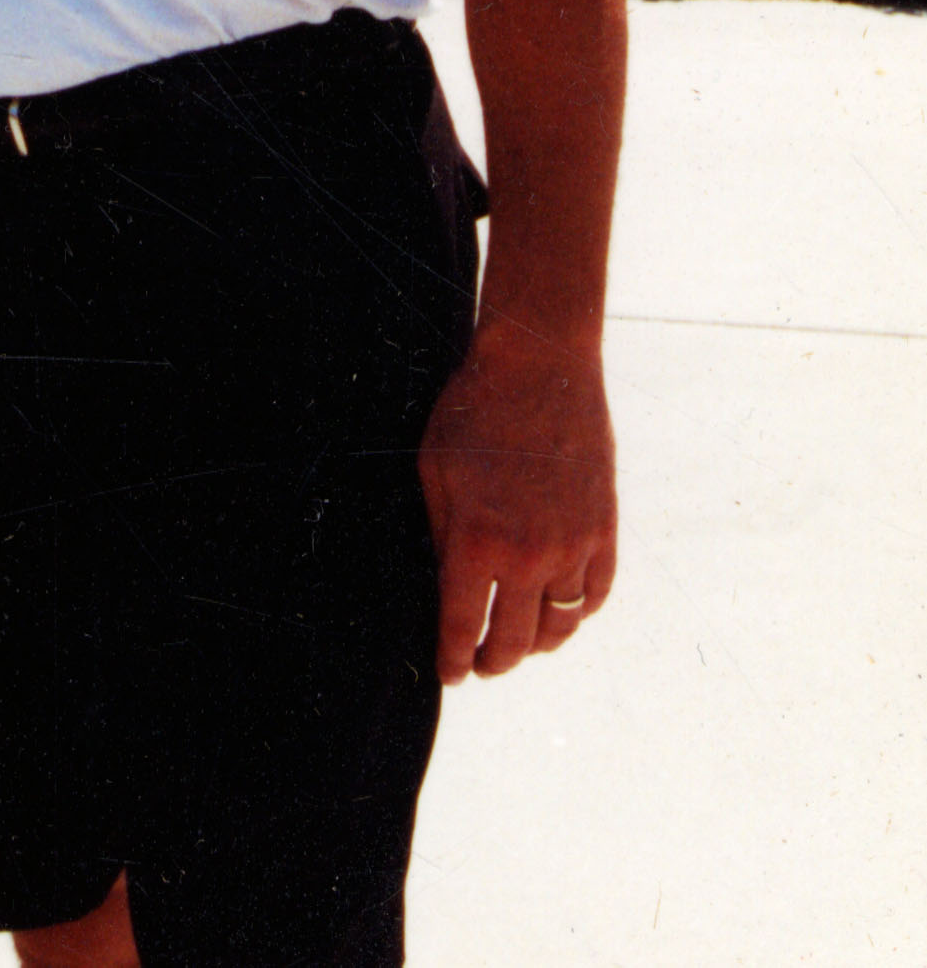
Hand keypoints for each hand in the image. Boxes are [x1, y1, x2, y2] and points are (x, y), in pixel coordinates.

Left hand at [419, 317, 616, 681]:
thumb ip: (441, 535)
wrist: (540, 364)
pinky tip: (558, 610)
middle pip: (513, 643)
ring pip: (558, 628)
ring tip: (519, 642)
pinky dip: (576, 613)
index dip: (453, 660)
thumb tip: (444, 586)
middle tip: (480, 665)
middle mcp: (529, 556)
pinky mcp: (604, 531)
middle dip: (492, 663)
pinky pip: (594, 596)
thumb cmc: (474, 410)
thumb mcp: (434, 470)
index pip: (462, 629)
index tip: (450, 673)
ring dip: (536, 644)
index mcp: (477, 542)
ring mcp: (574, 547)